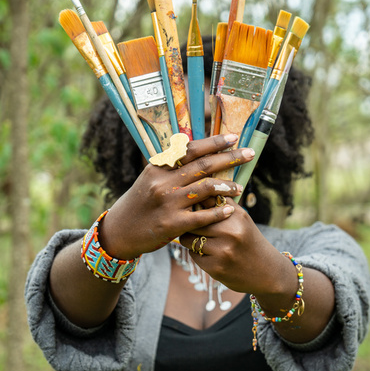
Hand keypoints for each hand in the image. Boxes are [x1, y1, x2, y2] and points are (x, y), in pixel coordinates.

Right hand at [99, 134, 254, 258]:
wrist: (120, 232)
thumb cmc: (141, 203)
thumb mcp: (150, 179)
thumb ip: (171, 166)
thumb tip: (195, 148)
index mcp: (158, 167)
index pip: (190, 149)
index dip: (213, 143)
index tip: (232, 138)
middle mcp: (163, 182)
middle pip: (203, 166)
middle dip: (230, 158)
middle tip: (249, 154)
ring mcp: (168, 203)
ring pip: (205, 189)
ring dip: (226, 187)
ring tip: (240, 187)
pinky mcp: (172, 225)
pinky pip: (202, 216)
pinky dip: (218, 211)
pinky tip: (230, 209)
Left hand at [179, 202, 285, 296]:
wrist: (267, 272)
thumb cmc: (249, 241)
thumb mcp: (242, 219)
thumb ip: (222, 205)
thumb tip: (198, 194)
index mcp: (236, 216)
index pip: (205, 203)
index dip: (196, 207)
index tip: (194, 210)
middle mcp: (230, 232)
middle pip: (194, 222)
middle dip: (190, 225)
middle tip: (192, 227)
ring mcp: (223, 251)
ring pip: (189, 239)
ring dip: (191, 240)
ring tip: (199, 241)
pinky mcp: (216, 268)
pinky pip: (194, 255)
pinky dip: (197, 255)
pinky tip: (209, 255)